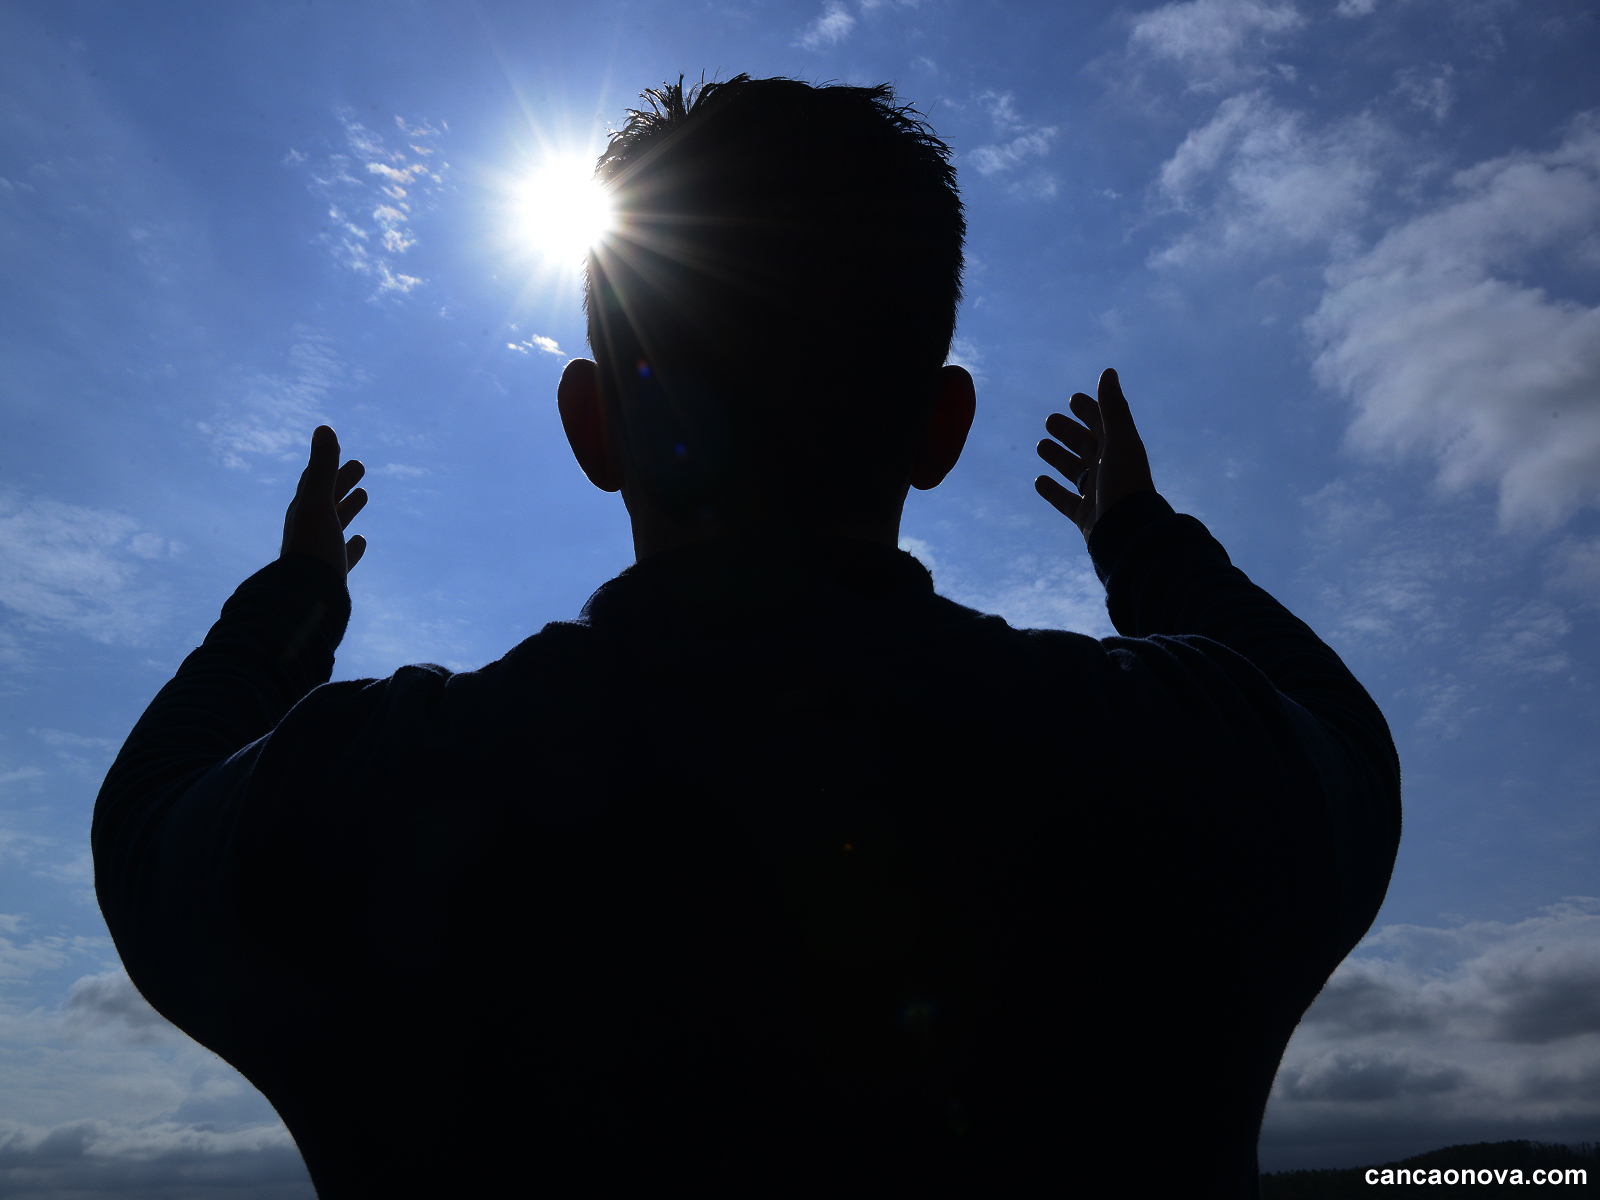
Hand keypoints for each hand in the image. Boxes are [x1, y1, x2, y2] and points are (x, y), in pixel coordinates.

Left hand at [281, 425, 367, 577]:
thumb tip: (324, 428)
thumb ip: (323, 468)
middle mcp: (308, 529)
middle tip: (360, 467)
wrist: (307, 597)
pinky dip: (352, 544)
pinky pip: (342, 554)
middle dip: (341, 481)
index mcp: (303, 512)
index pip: (313, 480)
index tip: (339, 447)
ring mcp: (320, 551)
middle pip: (325, 499)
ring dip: (347, 507)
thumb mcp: (319, 503)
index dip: (326, 462)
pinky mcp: (330, 573)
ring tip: (363, 496)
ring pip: (335, 523)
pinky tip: (361, 541)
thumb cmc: (313, 547)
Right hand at [1033, 367, 1154, 541]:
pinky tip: (1038, 481)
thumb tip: (1108, 371)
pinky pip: (1066, 500)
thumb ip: (1112, 408)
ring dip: (1058, 457)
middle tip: (1049, 422)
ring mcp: (1097, 494)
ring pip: (1074, 471)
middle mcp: (1110, 471)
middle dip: (1069, 433)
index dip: (1090, 410)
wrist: (1127, 533)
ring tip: (1040, 446)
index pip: (1104, 425)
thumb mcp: (1119, 441)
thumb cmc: (1125, 484)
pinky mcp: (1086, 516)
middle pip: (1087, 446)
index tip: (1073, 399)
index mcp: (1121, 451)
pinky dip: (1052, 490)